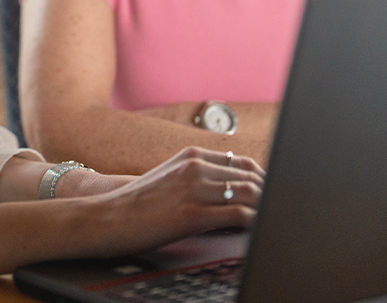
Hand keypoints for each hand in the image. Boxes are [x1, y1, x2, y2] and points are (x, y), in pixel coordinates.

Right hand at [82, 147, 264, 257]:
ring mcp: (194, 188)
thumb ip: (198, 176)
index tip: (272, 195)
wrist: (106, 217)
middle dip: (271, 193)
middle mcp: (195, 166)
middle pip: (252, 176)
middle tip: (280, 210)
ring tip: (272, 221)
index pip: (243, 163)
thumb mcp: (169, 177)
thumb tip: (232, 188)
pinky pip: (238, 215)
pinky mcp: (191, 214)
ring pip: (251, 193)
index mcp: (191, 155)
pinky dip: (255, 223)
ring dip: (267, 208)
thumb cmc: (137, 203)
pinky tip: (257, 231)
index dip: (264, 180)